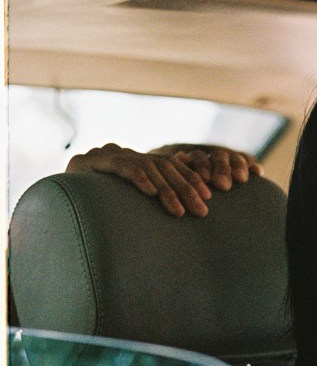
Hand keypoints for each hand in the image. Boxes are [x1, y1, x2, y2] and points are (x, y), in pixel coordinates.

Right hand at [66, 143, 263, 216]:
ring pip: (147, 168)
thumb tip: (185, 210)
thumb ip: (153, 197)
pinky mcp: (94, 161)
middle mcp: (127, 154)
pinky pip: (121, 166)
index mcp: (138, 161)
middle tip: (202, 211)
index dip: (192, 179)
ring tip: (179, 211)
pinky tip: (151, 192)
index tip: (209, 198)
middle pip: (165, 167)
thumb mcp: (129, 201)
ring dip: (166, 190)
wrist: (58, 195)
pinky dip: (138, 178)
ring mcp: (110, 155)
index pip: (172, 166)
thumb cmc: (98, 202)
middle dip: (186, 189)